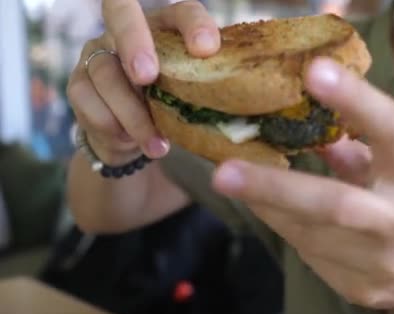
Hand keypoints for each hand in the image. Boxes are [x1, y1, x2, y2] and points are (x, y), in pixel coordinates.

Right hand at [67, 0, 220, 164]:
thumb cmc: (169, 109)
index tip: (207, 49)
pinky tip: (131, 143)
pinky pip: (87, 100)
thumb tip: (240, 115)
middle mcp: (126, 30)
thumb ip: (205, 95)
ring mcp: (98, 53)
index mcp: (166, 29)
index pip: (182, 12)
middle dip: (134, 43)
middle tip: (147, 76)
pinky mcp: (78, 83)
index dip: (194, 25)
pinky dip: (112, 126)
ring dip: (132, 113)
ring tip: (157, 145)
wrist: (131, 138)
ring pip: (107, 72)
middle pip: (122, 14)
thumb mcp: (190, 100)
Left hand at [212, 58, 393, 313]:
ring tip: (232, 181)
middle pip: (336, 204)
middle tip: (224, 172)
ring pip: (309, 233)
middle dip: (277, 188)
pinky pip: (307, 254)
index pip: (391, 131)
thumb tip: (301, 121)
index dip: (356, 100)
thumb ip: (353, 146)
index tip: (314, 72)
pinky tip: (264, 208)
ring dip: (266, 205)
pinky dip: (280, 226)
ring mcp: (380, 262)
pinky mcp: (359, 288)